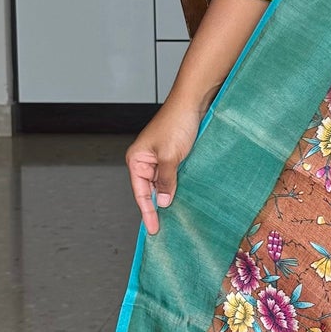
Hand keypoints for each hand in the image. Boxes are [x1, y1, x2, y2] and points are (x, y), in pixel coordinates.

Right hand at [126, 98, 201, 235]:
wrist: (193, 102)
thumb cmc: (177, 122)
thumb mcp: (170, 156)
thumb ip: (166, 180)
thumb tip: (163, 202)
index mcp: (137, 160)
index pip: (141, 193)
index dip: (147, 212)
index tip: (153, 229)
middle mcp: (146, 160)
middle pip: (150, 190)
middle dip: (157, 207)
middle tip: (165, 228)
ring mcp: (160, 158)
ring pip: (163, 184)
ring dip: (170, 197)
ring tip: (175, 218)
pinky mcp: (174, 156)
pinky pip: (173, 176)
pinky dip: (178, 186)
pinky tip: (184, 198)